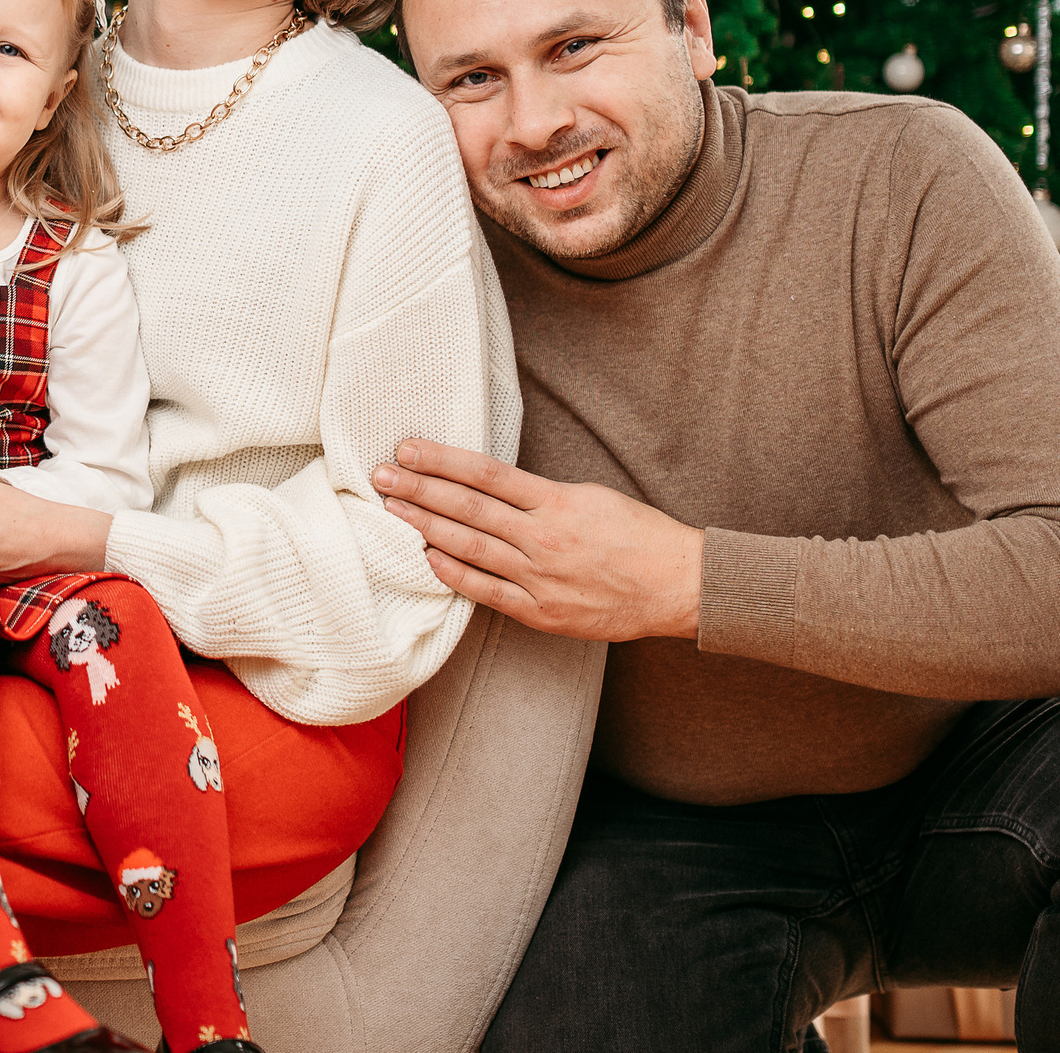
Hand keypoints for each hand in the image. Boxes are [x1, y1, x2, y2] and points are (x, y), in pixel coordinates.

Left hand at [374, 439, 702, 642]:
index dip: (442, 460)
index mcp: (558, 501)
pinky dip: (454, 574)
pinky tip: (427, 557)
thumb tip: (487, 485)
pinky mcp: (543, 612)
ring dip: (426, 527)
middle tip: (381, 475)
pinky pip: (488, 591)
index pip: (485, 474)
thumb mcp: (591, 495)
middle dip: (419, 489)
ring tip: (393, 509)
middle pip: (468, 509)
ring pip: (471, 548)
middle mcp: (544, 538)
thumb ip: (540, 493)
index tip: (407, 448)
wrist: (678, 586)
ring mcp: (542, 578)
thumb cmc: (638, 535)